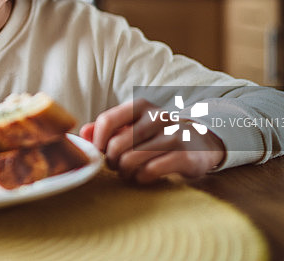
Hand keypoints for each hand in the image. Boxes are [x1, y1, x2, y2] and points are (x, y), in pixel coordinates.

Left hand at [80, 98, 224, 183]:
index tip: (100, 151)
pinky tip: (143, 176)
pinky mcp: (184, 156)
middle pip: (116, 145)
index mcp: (140, 106)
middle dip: (111, 160)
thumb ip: (106, 127)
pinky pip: (149, 171)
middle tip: (116, 165)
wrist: (200, 141)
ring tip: (128, 172)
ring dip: (124, 172)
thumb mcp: (132, 124)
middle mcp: (157, 117)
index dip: (98, 141)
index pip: (107, 121)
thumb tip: (83, 134)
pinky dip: (141, 178)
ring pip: (130, 160)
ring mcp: (172, 135)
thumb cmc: (157, 134)